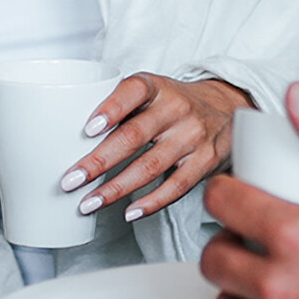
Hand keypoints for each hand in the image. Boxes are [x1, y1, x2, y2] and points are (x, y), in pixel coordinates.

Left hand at [63, 73, 250, 221]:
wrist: (227, 108)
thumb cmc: (174, 103)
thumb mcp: (152, 90)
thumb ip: (120, 106)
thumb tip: (70, 135)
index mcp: (158, 87)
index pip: (133, 90)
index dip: (110, 108)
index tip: (87, 129)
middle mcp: (177, 109)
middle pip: (134, 136)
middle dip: (99, 161)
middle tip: (71, 179)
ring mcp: (193, 136)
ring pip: (151, 166)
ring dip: (116, 188)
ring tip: (89, 202)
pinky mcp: (205, 161)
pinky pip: (176, 186)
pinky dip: (151, 202)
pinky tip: (129, 212)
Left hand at [201, 84, 298, 298]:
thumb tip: (297, 96)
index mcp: (298, 235)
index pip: (224, 202)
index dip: (226, 188)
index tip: (240, 189)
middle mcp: (282, 286)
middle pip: (215, 257)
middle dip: (228, 235)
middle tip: (254, 227)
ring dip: (231, 283)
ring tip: (258, 266)